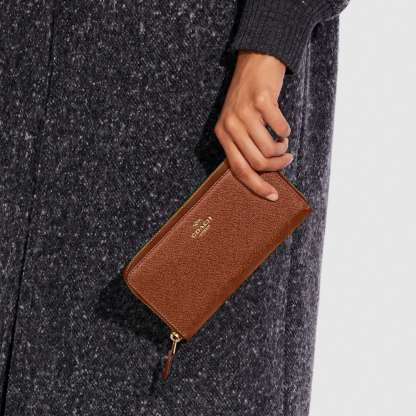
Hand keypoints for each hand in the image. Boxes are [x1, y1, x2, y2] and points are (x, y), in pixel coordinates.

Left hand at [214, 50, 292, 200]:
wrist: (256, 60)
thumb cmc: (249, 96)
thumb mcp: (238, 121)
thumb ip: (243, 144)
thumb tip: (261, 173)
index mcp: (222, 134)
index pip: (238, 169)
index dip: (256, 186)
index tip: (272, 196)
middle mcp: (230, 125)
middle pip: (257, 163)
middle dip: (277, 166)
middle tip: (287, 159)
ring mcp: (245, 112)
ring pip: (269, 149)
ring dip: (282, 149)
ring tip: (283, 141)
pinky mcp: (262, 100)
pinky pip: (280, 128)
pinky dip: (286, 131)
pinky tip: (283, 127)